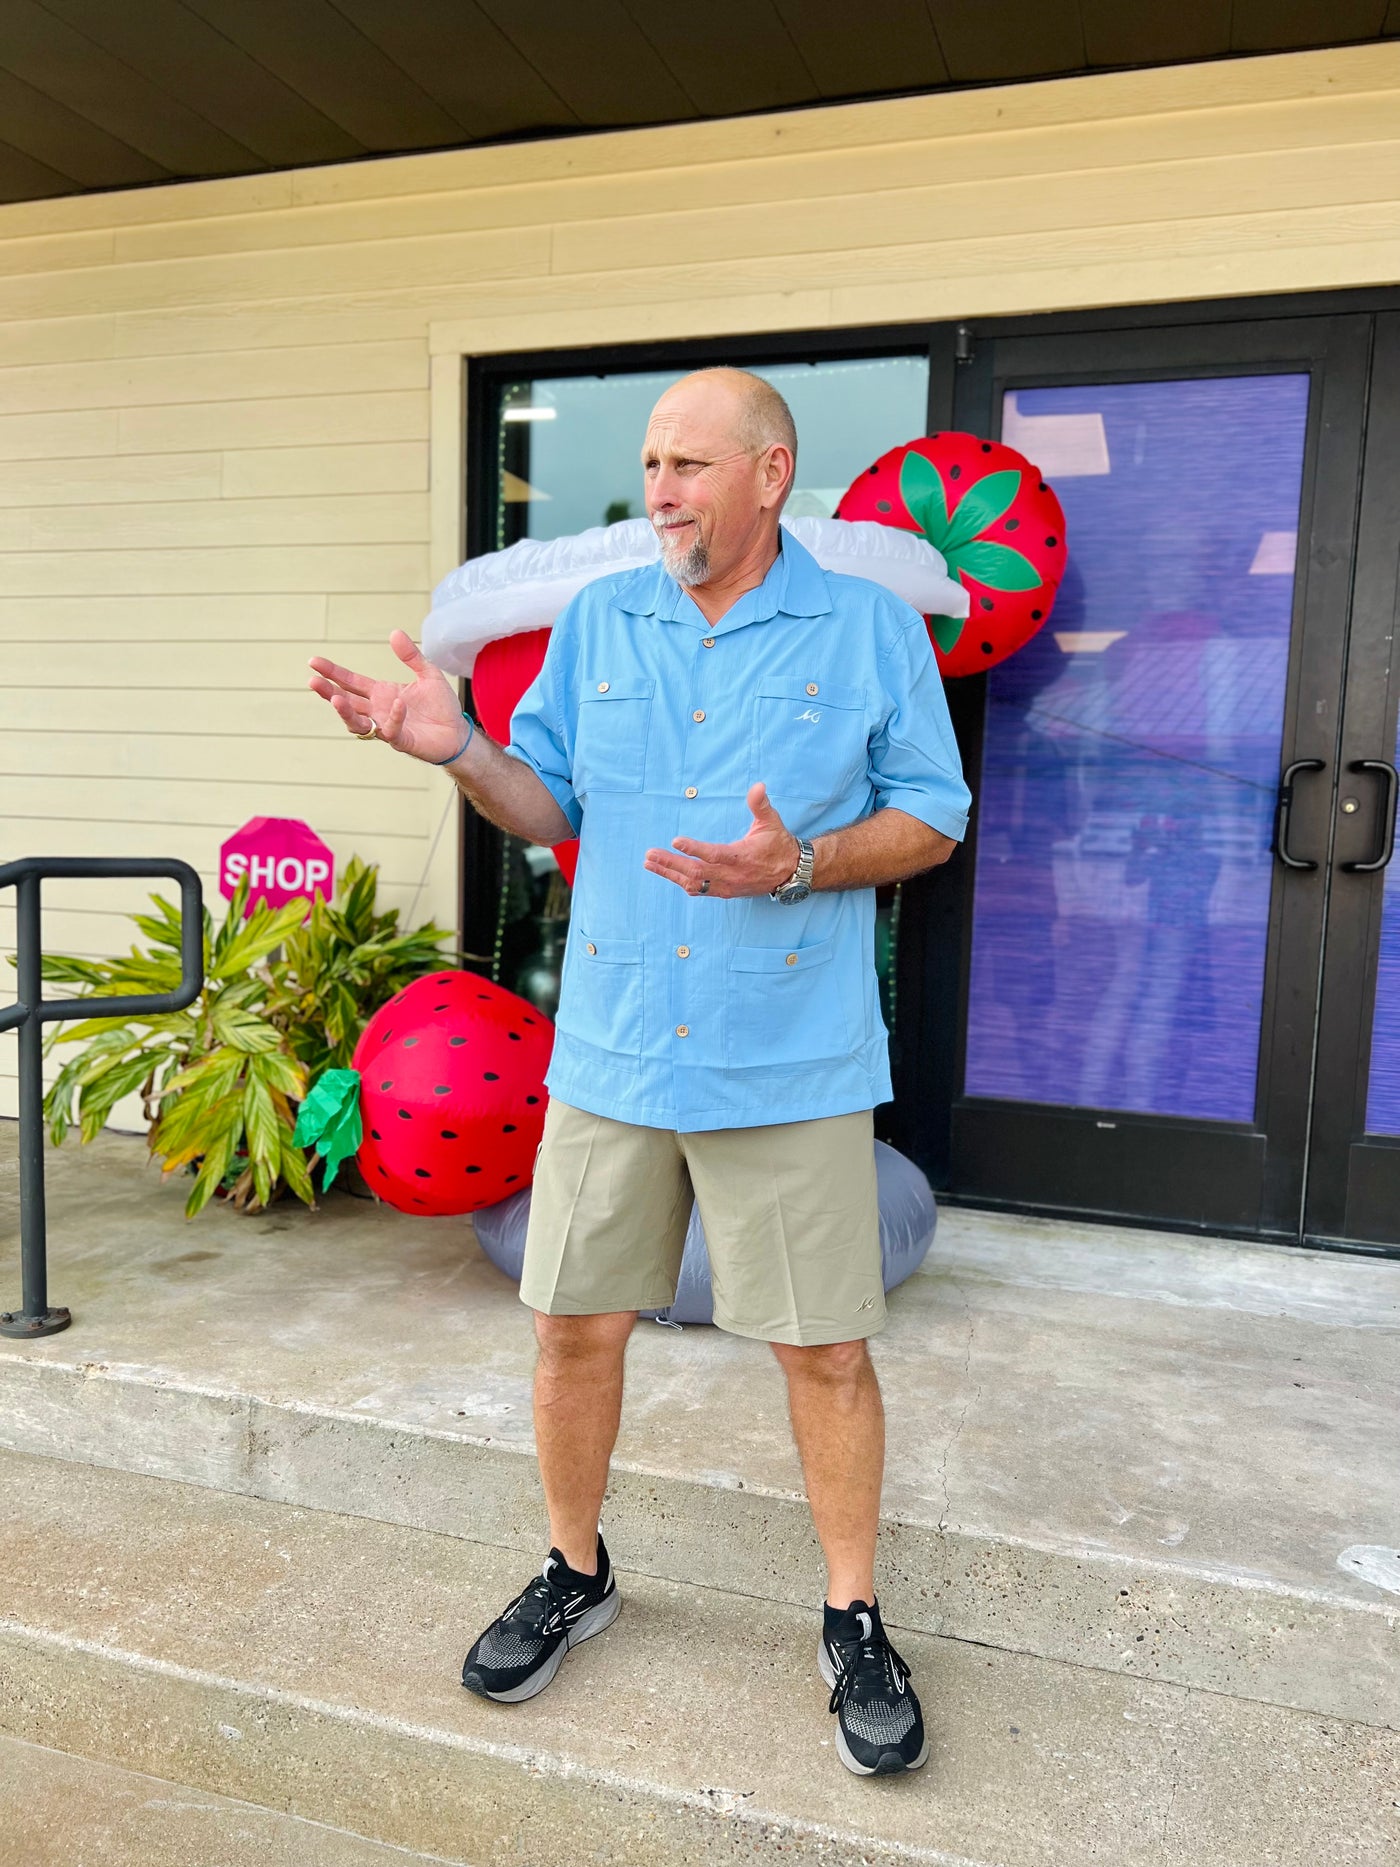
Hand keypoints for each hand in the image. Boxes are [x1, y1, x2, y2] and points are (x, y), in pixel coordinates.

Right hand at [307, 630, 467, 763]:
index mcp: (381, 693)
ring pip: (357, 723)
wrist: (458, 733)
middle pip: (346, 702)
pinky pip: (391, 730)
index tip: (314, 662)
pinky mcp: (402, 740)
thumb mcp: (428, 674)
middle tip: (313, 681)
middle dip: (328, 692)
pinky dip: (393, 717)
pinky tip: (398, 703)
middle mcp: (378, 711)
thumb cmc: (441, 707)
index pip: (351, 682)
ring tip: (336, 699)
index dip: (333, 672)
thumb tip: (395, 632)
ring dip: (346, 712)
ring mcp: (387, 726)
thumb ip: (411, 656)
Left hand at [644, 783, 799, 897]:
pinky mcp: (725, 892)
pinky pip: (699, 890)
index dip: (694, 849)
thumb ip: (761, 805)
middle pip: (696, 872)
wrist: (790, 873)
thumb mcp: (771, 822)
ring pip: (694, 883)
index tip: (675, 841)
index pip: (714, 854)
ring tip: (649, 864)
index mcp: (741, 857)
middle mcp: (732, 875)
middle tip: (650, 854)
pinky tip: (668, 875)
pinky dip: (682, 882)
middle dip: (670, 863)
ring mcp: (727, 886)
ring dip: (670, 874)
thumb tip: (758, 786)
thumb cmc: (778, 845)